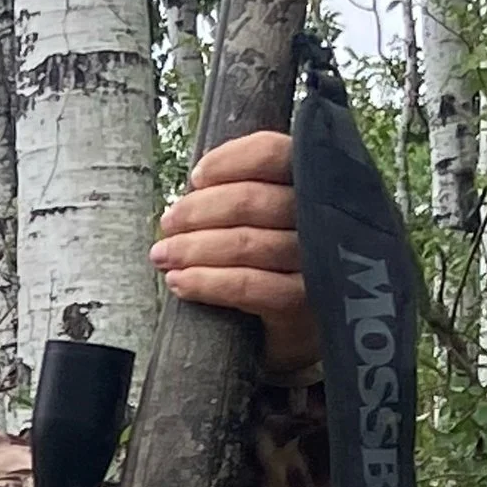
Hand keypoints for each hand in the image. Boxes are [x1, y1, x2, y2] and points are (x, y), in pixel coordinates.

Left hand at [148, 129, 317, 380]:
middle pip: (251, 199)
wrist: (301, 334)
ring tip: (163, 256)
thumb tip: (195, 185)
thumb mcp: (268, 219)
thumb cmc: (276, 266)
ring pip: (244, 243)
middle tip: (168, 224)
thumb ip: (243, 192)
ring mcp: (317, 262)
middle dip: (197, 211)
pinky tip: (179, 282)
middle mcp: (323, 217)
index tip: (197, 178)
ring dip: (192, 248)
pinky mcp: (303, 303)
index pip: (273, 153)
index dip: (229, 161)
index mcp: (315, 183)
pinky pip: (246, 285)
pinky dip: (205, 282)